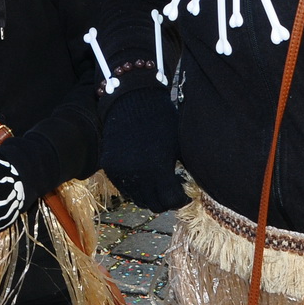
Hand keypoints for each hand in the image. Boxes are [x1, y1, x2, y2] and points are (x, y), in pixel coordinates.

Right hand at [99, 88, 189, 212]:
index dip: (181, 199)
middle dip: (166, 200)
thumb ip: (184, 170)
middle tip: (173, 190)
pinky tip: (144, 175)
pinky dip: (135, 187)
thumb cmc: (163, 119)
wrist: (132, 99)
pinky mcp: (110, 167)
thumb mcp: (179, 145)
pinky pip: (124, 188)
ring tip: (158, 183)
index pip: (171, 201)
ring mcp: (120, 172)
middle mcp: (137, 175)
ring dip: (150, 196)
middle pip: (154, 205)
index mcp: (158, 169)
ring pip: (138, 200)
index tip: (185, 194)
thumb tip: (193, 188)